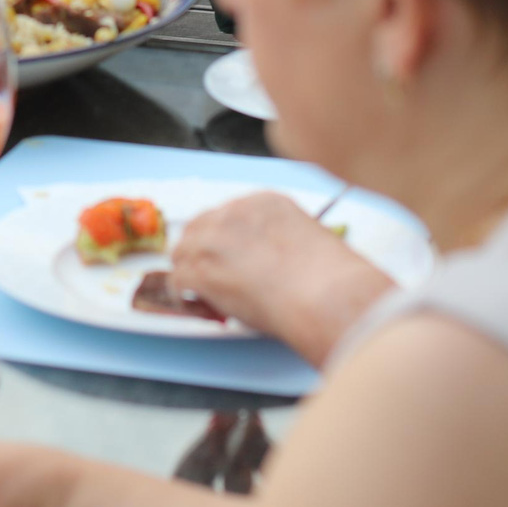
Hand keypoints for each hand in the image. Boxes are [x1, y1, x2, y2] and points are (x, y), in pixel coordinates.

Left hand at [169, 191, 392, 365]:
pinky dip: (181, 293)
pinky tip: (191, 303)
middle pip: (199, 226)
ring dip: (189, 269)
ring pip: (183, 251)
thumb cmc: (329, 277)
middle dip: (200, 248)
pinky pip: (178, 280)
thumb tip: (269, 263)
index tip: (225, 253)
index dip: (224, 237)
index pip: (228, 214)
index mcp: (263, 202)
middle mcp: (233, 213)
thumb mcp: (307, 238)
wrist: (324, 293)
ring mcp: (213, 240)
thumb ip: (279, 240)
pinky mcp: (201, 270)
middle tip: (206, 271)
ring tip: (197, 290)